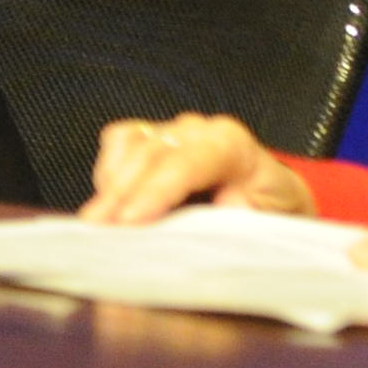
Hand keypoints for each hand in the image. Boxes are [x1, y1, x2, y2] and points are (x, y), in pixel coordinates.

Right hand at [80, 112, 316, 223]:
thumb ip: (232, 233)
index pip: (191, 161)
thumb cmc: (265, 223)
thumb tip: (199, 238)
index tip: (130, 221)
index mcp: (237, 149)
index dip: (156, 190)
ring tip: (98, 228)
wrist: (269, 208)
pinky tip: (110, 205)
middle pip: (151, 152)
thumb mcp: (261, 235)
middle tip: (98, 235)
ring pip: (129, 145)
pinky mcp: (152, 136)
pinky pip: (119, 143)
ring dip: (110, 188)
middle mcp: (202, 131)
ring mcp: (174, 130)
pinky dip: (108, 174)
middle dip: (120, 195)